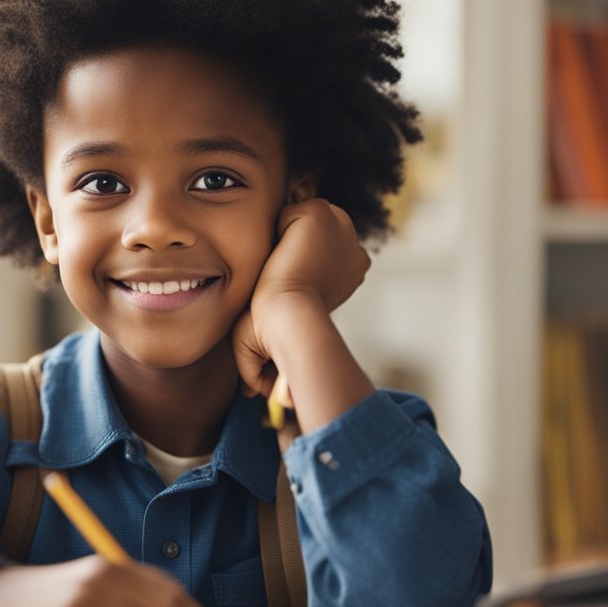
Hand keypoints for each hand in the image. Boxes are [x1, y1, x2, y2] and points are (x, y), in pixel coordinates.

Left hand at [232, 199, 368, 400]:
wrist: (289, 321)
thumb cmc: (281, 337)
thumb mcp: (282, 340)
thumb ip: (273, 354)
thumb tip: (254, 394)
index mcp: (352, 272)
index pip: (315, 252)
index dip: (293, 263)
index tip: (283, 283)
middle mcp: (354, 249)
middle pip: (308, 234)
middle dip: (291, 248)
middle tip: (277, 276)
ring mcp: (342, 228)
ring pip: (298, 221)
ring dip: (283, 239)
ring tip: (277, 267)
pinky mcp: (321, 215)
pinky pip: (288, 212)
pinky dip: (278, 228)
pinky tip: (279, 252)